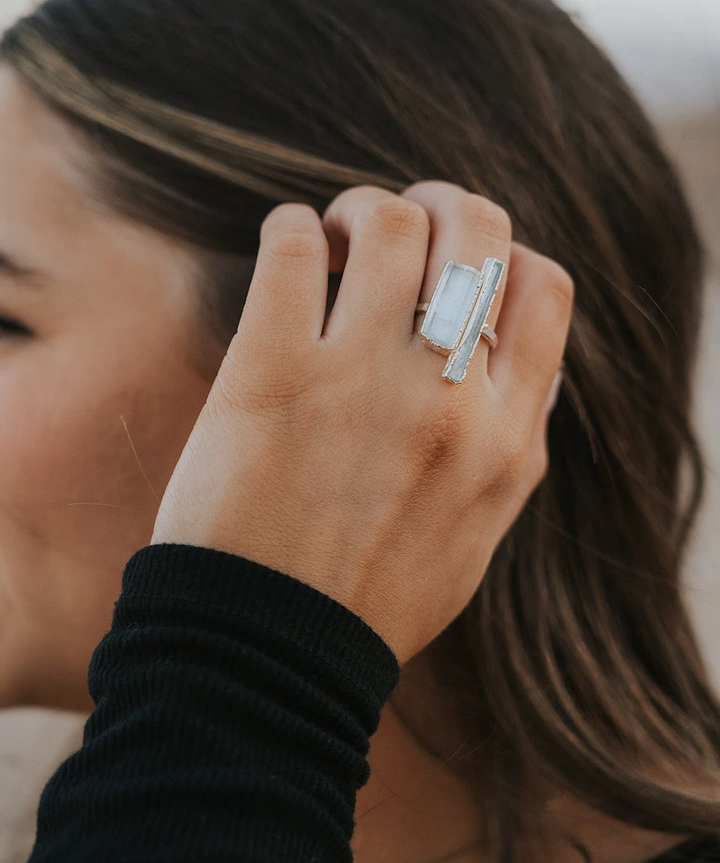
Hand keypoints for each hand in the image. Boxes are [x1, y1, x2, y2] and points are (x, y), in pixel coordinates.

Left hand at [150, 181, 572, 663]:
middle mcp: (451, 400)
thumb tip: (524, 370)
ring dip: (361, 210)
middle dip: (442, 206)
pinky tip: (288, 248)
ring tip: (335, 240)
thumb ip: (512, 446)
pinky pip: (293, 247)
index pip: (544, 287)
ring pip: (391, 222)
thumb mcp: (479, 529)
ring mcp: (364, 381)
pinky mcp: (274, 374)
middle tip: (396, 227)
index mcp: (508, 437)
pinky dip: (291, 227)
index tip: (460, 266)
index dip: (505, 253)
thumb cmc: (372, 596)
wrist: (270, 656)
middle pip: (480, 231)